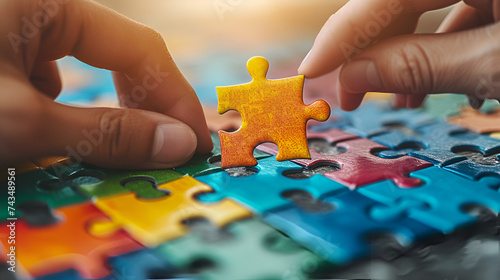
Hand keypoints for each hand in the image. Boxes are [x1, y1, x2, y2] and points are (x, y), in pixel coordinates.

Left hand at [0, 0, 212, 168]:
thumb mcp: (22, 122)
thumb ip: (104, 133)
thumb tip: (178, 143)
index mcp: (50, 2)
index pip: (142, 48)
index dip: (177, 99)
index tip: (195, 144)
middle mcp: (38, 5)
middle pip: (118, 53)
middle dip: (143, 104)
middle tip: (166, 149)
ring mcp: (15, 24)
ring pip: (84, 65)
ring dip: (99, 108)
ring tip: (104, 144)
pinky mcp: (0, 48)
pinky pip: (49, 72)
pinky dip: (58, 105)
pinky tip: (42, 125)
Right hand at [298, 0, 499, 110]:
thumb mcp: (494, 65)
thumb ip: (422, 65)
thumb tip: (354, 75)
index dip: (343, 32)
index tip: (312, 68)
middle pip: (398, 1)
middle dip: (373, 48)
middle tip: (350, 94)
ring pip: (427, 11)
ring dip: (408, 57)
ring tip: (403, 101)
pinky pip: (460, 17)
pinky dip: (445, 52)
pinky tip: (444, 85)